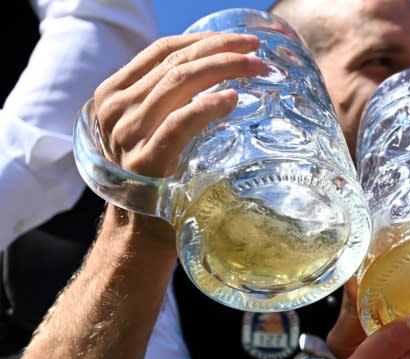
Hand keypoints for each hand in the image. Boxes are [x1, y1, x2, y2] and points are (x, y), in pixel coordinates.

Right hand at [93, 32, 268, 177]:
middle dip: (221, 49)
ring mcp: (128, 135)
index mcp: (113, 93)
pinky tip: (232, 99)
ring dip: (224, 69)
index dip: (203, 38)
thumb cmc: (156, 175)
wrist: (139, 230)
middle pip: (175, 61)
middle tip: (256, 50)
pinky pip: (180, 122)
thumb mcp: (150, 128)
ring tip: (255, 69)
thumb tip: (218, 69)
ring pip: (179, 82)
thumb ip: (169, 100)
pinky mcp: (146, 161)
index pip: (162, 49)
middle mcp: (116, 109)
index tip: (238, 40)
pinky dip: (208, 106)